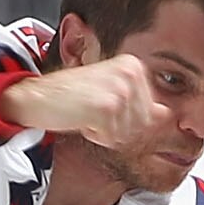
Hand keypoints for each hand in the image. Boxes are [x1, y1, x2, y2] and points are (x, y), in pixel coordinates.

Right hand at [0, 54, 160, 153]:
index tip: (105, 109)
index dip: (127, 121)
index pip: (153, 112)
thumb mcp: (110, 93)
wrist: (38, 96)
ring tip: (87, 114)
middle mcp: (131, 74)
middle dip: (118, 128)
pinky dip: (96, 135)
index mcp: (134, 66)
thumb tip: (165, 115)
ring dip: (106, 133)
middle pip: (142, 125)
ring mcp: (121, 89)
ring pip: (127, 133)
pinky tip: (81, 118)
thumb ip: (139, 103)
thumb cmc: (69, 96)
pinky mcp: (108, 106)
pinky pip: (112, 137)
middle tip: (93, 112)